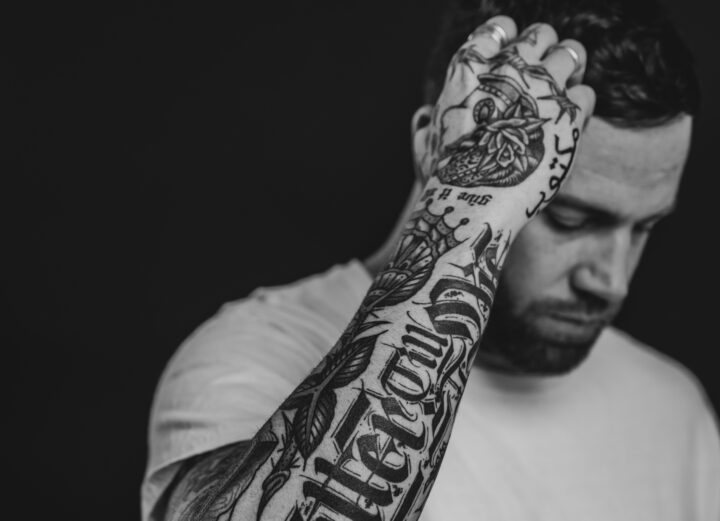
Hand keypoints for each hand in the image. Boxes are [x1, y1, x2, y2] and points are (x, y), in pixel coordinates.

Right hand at [418, 16, 595, 225]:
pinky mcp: (568, 114)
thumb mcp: (425, 147)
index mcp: (469, 68)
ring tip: (566, 87)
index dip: (507, 35)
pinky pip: (585, 93)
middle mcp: (508, 69)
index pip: (496, 28)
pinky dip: (579, 105)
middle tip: (545, 69)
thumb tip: (424, 117)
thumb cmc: (445, 179)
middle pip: (540, 34)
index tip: (511, 49)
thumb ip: (426, 127)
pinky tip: (567, 122)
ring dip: (570, 68)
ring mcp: (541, 88)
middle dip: (545, 48)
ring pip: (571, 54)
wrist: (475, 200)